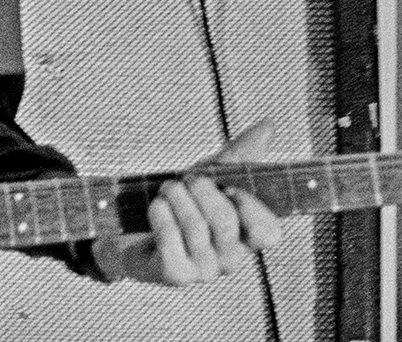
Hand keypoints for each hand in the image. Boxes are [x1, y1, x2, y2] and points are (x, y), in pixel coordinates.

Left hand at [88, 120, 283, 285]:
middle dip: (202, 191)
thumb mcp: (210, 175)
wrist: (132, 229)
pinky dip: (161, 217)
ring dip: (177, 198)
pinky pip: (172, 242)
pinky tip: (156, 207)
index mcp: (245, 236)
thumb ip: (240, 154)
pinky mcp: (177, 275)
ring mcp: (204, 271)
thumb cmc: (180, 203)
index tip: (230, 186)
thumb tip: (268, 125)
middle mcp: (230, 259)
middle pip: (226, 223)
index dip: (252, 208)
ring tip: (166, 188)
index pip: (269, 233)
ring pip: (197, 229)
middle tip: (186, 179)